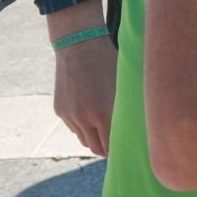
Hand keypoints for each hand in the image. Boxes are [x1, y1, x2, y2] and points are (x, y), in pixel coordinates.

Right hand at [53, 34, 117, 156]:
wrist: (79, 45)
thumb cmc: (109, 62)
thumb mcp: (123, 85)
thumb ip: (126, 108)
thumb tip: (137, 127)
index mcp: (105, 113)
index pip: (112, 146)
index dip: (120, 150)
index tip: (128, 149)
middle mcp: (85, 118)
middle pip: (96, 148)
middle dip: (107, 150)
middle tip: (117, 147)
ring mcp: (70, 115)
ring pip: (84, 140)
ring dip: (94, 139)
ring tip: (106, 131)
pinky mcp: (60, 111)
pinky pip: (73, 127)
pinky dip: (83, 127)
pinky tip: (91, 114)